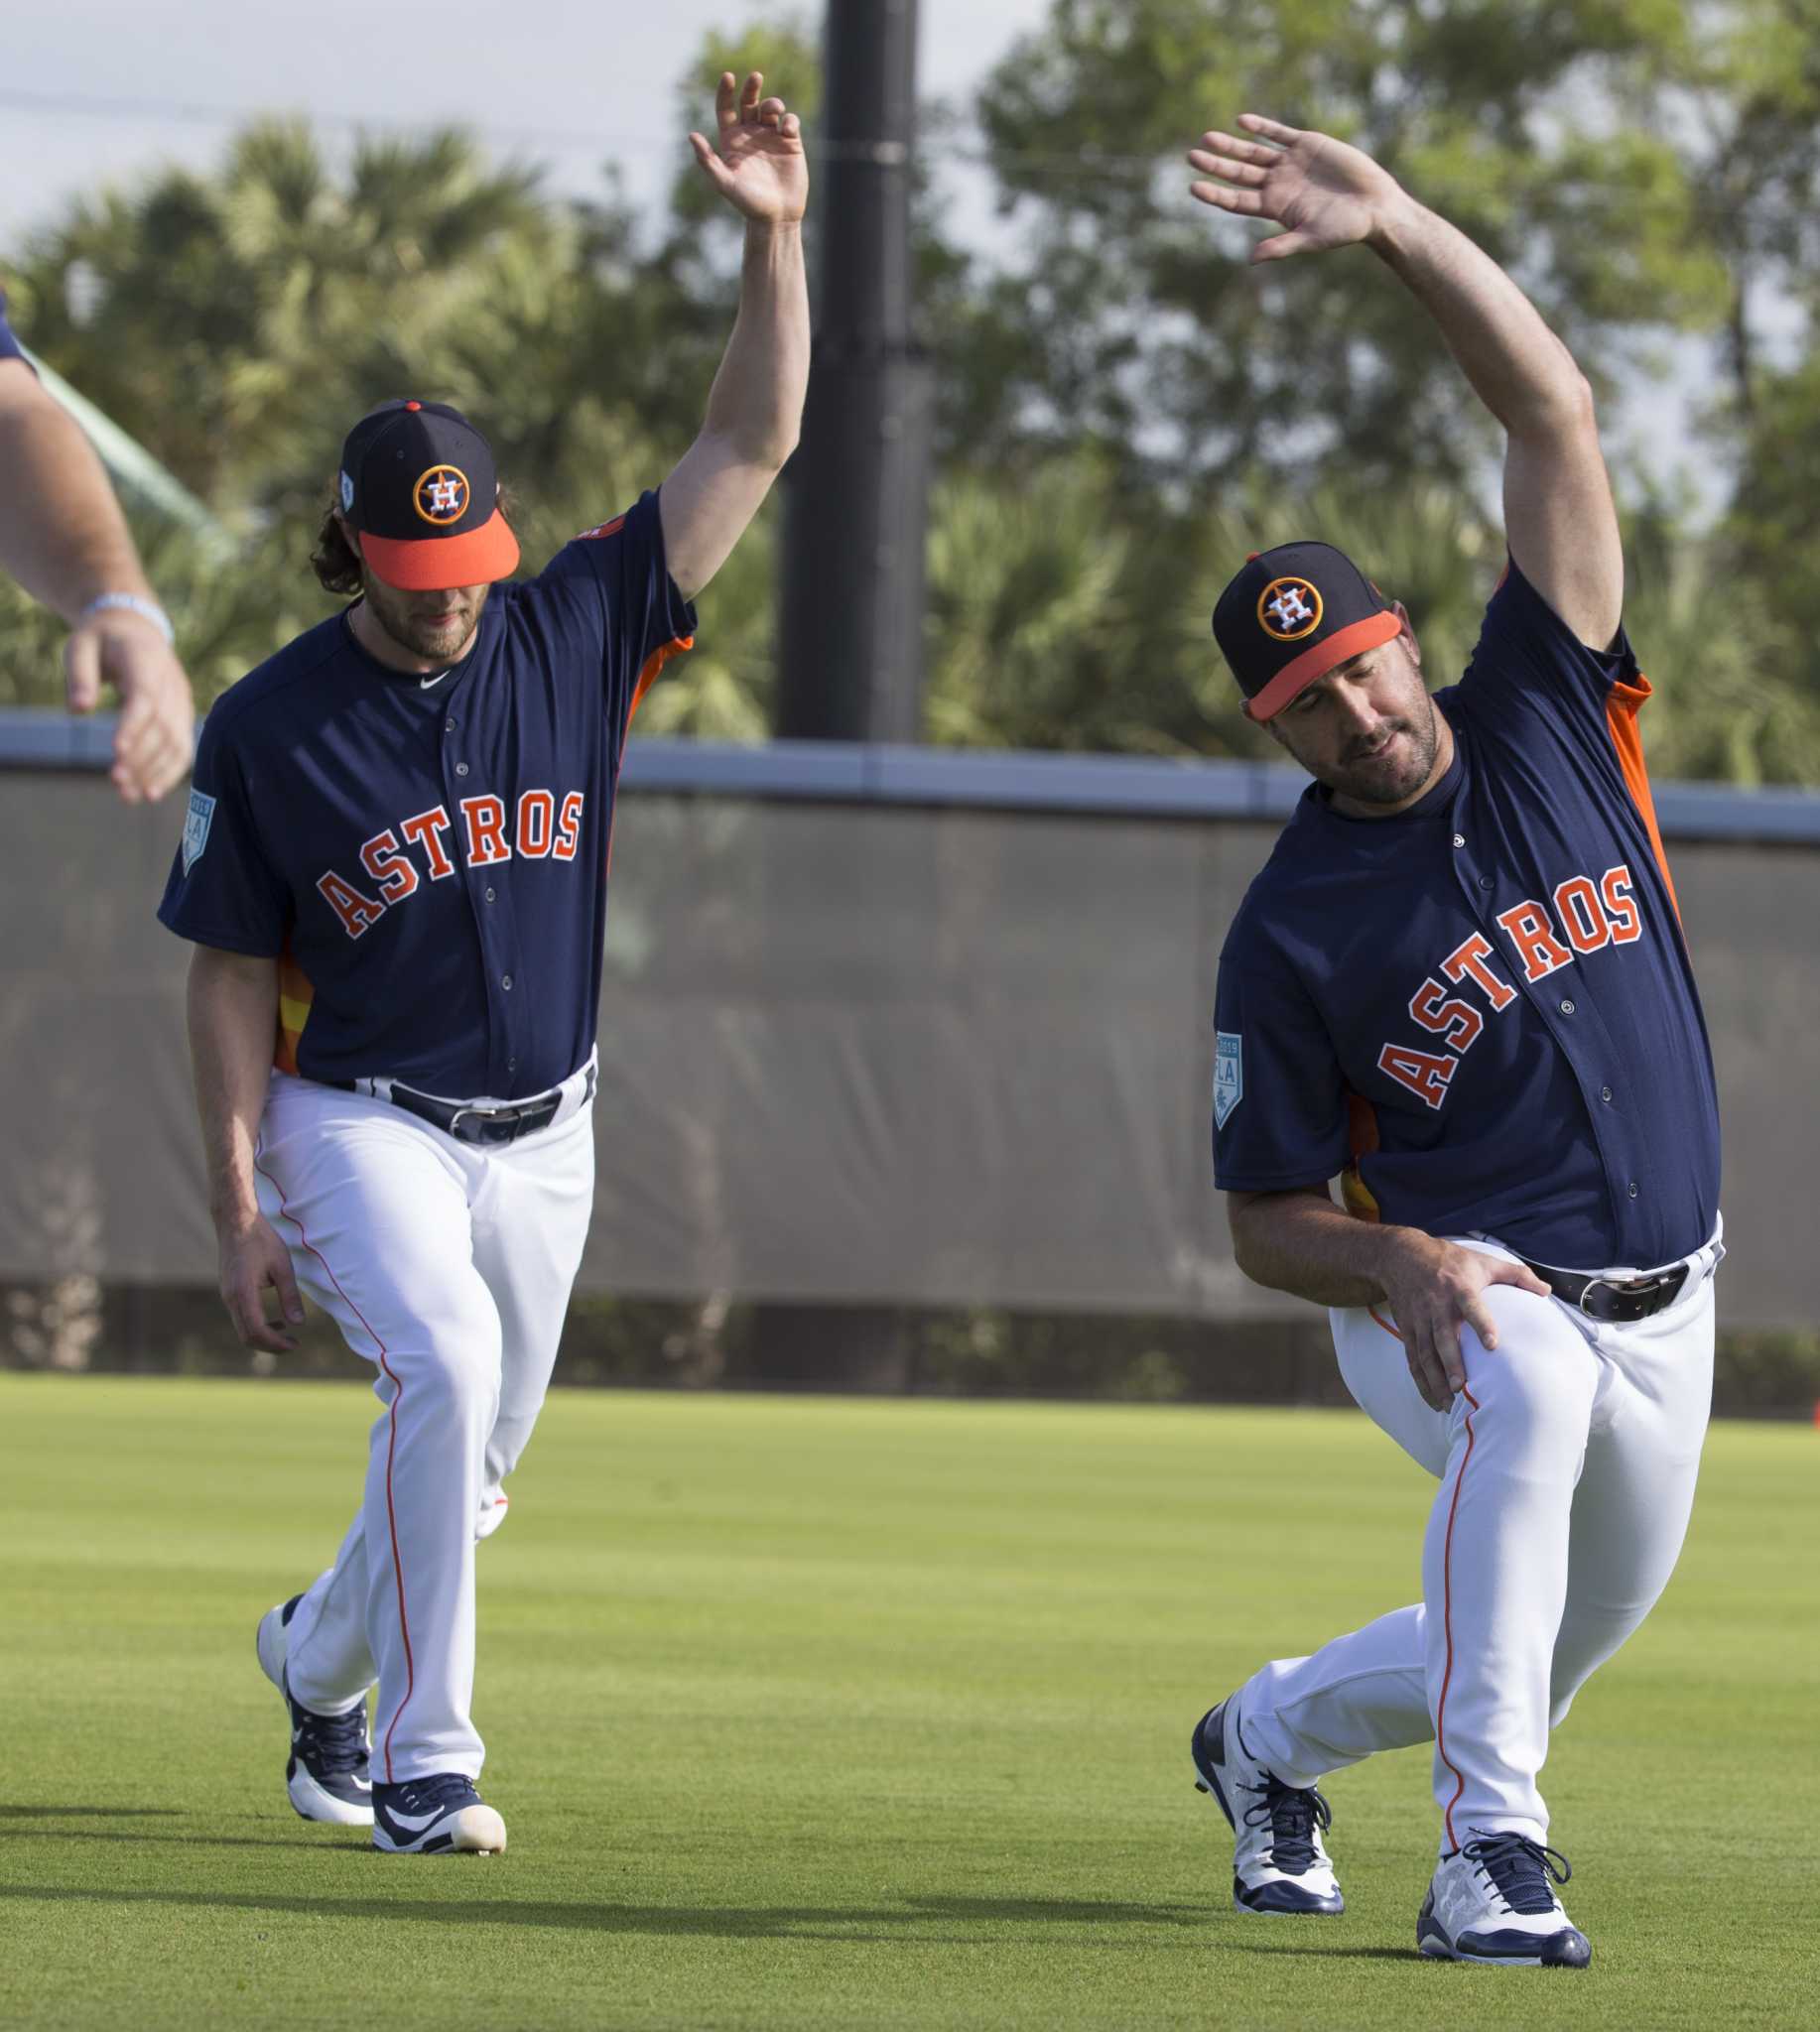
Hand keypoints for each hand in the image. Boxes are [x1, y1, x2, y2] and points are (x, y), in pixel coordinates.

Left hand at [66, 609, 194, 803]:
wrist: (136, 630)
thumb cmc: (102, 640)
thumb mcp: (80, 645)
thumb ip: (79, 675)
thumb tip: (79, 710)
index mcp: (147, 661)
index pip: (145, 698)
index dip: (134, 726)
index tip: (116, 751)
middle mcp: (172, 684)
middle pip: (163, 727)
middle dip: (142, 757)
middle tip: (116, 782)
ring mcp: (182, 702)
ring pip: (177, 743)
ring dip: (155, 772)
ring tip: (129, 795)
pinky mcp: (183, 718)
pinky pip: (183, 750)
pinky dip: (169, 774)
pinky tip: (149, 793)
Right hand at [217, 1214, 304, 1354]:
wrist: (236, 1222)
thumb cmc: (261, 1240)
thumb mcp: (282, 1267)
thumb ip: (290, 1296)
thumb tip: (299, 1323)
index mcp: (243, 1293)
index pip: (257, 1330)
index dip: (276, 1344)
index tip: (295, 1345)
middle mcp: (230, 1298)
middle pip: (247, 1336)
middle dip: (270, 1346)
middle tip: (293, 1345)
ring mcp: (227, 1296)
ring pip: (242, 1329)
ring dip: (264, 1337)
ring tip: (287, 1336)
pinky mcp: (228, 1292)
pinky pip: (241, 1318)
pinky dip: (257, 1326)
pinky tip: (276, 1321)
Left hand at [689, 71, 807, 225]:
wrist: (777, 217)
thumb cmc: (748, 202)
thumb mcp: (724, 183)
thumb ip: (707, 160)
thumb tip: (691, 135)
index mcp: (732, 140)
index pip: (725, 108)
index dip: (725, 91)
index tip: (728, 77)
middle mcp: (750, 134)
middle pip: (749, 101)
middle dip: (752, 87)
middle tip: (756, 76)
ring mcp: (771, 137)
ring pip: (770, 108)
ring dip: (772, 104)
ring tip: (775, 111)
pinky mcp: (790, 142)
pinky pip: (790, 121)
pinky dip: (789, 120)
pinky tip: (787, 130)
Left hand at [1187, 114, 1407, 263]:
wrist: (1374, 205)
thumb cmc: (1344, 229)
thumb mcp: (1310, 240)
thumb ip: (1281, 247)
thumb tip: (1251, 260)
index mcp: (1274, 207)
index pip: (1236, 200)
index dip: (1215, 194)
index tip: (1193, 187)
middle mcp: (1277, 184)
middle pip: (1239, 173)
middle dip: (1216, 164)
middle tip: (1191, 156)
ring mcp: (1291, 163)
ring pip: (1254, 152)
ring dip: (1232, 145)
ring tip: (1208, 138)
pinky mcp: (1307, 144)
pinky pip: (1279, 133)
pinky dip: (1262, 127)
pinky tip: (1242, 122)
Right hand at [1376, 1233, 1551, 1412]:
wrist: (1400, 1255)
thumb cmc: (1449, 1260)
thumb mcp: (1483, 1260)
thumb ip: (1517, 1275)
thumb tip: (1547, 1291)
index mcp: (1458, 1287)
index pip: (1471, 1305)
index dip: (1481, 1323)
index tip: (1492, 1344)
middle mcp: (1436, 1304)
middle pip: (1442, 1337)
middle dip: (1450, 1362)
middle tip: (1460, 1387)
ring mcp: (1419, 1319)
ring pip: (1424, 1353)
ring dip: (1434, 1379)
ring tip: (1448, 1403)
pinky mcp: (1407, 1329)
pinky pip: (1413, 1359)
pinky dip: (1421, 1381)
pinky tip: (1434, 1400)